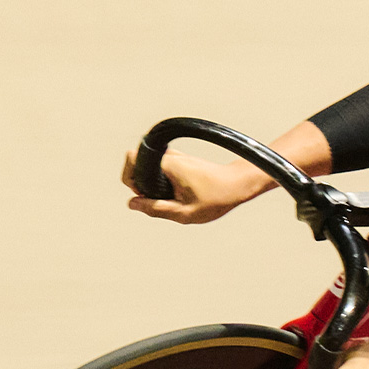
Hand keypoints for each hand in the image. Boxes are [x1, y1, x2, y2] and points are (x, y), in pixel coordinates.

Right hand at [123, 148, 266, 223]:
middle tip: (158, 199)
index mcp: (168, 164)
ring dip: (154, 184)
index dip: (129, 178)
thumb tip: (132, 204)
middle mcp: (171, 156)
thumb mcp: (185, 212)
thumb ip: (156, 209)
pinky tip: (180, 194)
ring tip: (173, 198)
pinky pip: (162, 170)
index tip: (143, 193)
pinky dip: (164, 182)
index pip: (132, 158)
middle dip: (141, 183)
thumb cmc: (217, 197)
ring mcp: (177, 156)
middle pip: (139, 165)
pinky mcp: (183, 161)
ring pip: (151, 168)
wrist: (239, 184)